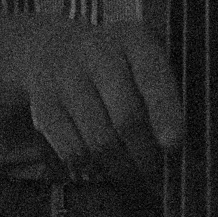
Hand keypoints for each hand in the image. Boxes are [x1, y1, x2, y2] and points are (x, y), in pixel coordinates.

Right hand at [9, 17, 179, 179]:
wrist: (50, 47)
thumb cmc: (111, 63)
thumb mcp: (139, 61)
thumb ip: (160, 96)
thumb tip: (170, 147)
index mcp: (133, 40)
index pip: (152, 76)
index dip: (165, 112)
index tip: (173, 144)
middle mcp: (97, 53)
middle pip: (126, 116)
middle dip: (144, 155)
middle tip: (152, 173)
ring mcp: (67, 77)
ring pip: (100, 140)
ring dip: (119, 168)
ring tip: (129, 175)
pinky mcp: (44, 103)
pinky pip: (72, 149)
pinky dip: (90, 166)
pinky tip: (99, 166)